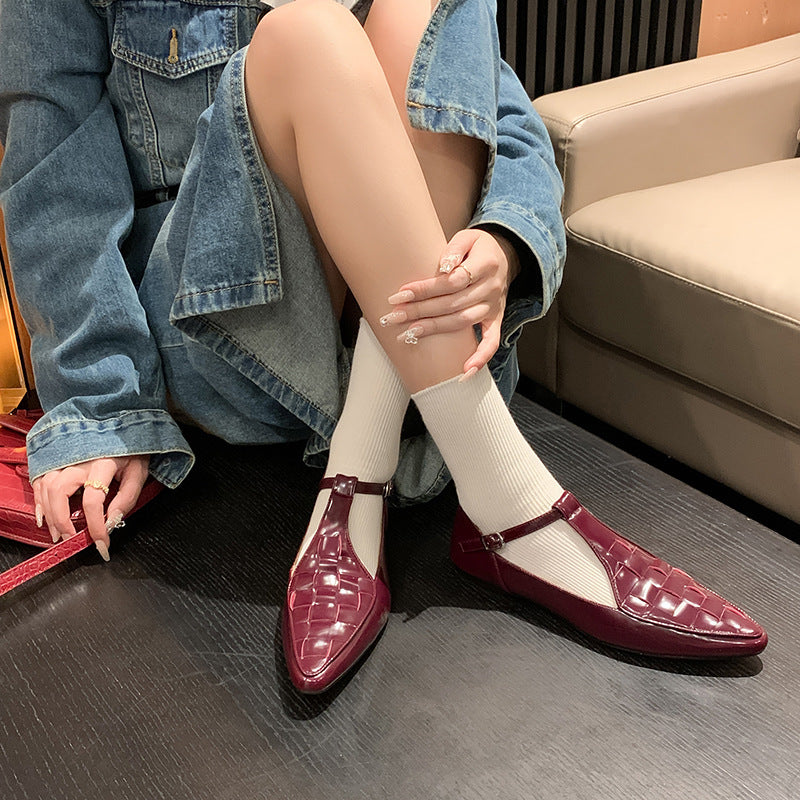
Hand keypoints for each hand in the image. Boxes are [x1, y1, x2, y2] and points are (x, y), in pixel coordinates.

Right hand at [31, 455, 149, 559]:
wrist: (122, 426)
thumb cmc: (131, 450)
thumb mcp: (138, 471)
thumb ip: (127, 497)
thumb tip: (112, 521)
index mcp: (103, 462)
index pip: (93, 500)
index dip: (96, 526)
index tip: (102, 543)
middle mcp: (79, 459)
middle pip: (59, 491)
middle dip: (61, 520)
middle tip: (70, 539)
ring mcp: (65, 458)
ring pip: (46, 486)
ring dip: (49, 513)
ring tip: (58, 533)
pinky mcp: (57, 459)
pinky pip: (40, 480)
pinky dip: (39, 500)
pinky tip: (44, 516)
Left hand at [382, 228, 520, 376]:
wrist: (502, 255)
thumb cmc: (477, 247)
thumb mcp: (468, 237)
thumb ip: (455, 248)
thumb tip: (443, 266)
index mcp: (487, 264)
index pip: (453, 281)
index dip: (426, 289)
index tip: (401, 294)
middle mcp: (492, 288)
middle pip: (453, 304)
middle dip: (420, 311)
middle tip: (393, 317)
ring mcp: (494, 306)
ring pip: (462, 322)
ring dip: (434, 330)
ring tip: (407, 334)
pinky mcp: (495, 320)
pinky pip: (491, 342)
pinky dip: (480, 358)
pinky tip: (464, 372)